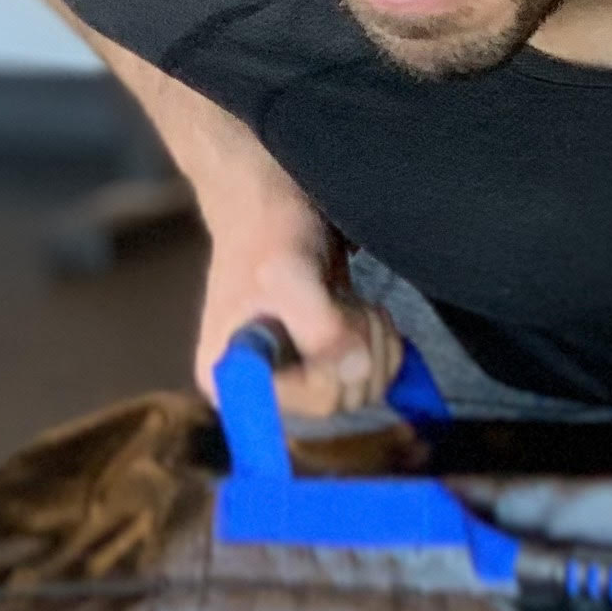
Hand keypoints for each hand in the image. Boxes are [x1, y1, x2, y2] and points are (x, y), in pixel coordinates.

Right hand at [197, 223, 402, 420]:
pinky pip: (374, 376)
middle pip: (343, 401)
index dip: (337, 364)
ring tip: (346, 301)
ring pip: (365, 389)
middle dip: (360, 345)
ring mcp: (293, 381)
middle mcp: (259, 390)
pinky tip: (356, 310)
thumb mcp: (288, 274)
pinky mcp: (322, 368)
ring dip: (373, 339)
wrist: (274, 206)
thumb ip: (319, 326)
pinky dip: (380, 340)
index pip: (308, 404)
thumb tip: (356, 371)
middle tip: (341, 301)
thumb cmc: (269, 232)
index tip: (331, 315)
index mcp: (231, 378)